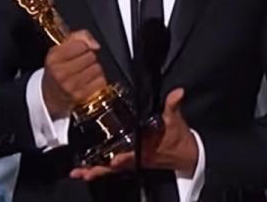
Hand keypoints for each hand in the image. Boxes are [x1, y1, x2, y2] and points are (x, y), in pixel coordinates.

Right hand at [41, 30, 106, 118]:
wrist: (51, 96)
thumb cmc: (59, 69)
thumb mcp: (62, 48)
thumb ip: (80, 37)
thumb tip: (95, 45)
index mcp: (54, 58)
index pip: (81, 44)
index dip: (82, 46)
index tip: (78, 51)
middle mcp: (60, 72)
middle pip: (91, 56)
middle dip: (89, 58)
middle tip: (81, 63)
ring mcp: (70, 86)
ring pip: (97, 68)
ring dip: (94, 69)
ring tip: (84, 72)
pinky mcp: (80, 95)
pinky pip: (100, 81)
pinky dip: (97, 80)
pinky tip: (88, 82)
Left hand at [69, 88, 198, 180]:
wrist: (187, 155)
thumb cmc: (179, 139)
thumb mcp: (176, 121)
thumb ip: (173, 106)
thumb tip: (177, 93)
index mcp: (147, 149)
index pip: (133, 155)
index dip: (123, 158)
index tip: (113, 160)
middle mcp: (137, 158)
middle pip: (115, 166)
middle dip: (98, 169)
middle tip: (82, 171)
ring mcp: (133, 161)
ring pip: (111, 169)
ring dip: (95, 170)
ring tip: (79, 172)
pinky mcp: (132, 161)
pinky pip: (113, 167)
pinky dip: (101, 168)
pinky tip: (88, 169)